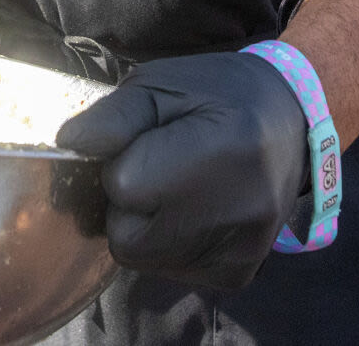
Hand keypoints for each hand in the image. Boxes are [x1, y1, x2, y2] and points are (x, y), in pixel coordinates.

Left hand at [56, 51, 306, 288]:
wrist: (290, 123)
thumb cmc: (216, 95)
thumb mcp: (160, 85)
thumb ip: (113, 117)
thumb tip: (68, 143)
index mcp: (219, 152)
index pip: (124, 186)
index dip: (121, 163)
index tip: (145, 143)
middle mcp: (238, 211)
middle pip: (127, 236)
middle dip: (127, 203)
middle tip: (156, 168)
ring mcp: (240, 250)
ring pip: (143, 259)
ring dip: (143, 226)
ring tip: (176, 187)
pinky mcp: (238, 272)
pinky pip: (170, 270)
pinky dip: (167, 244)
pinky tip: (191, 210)